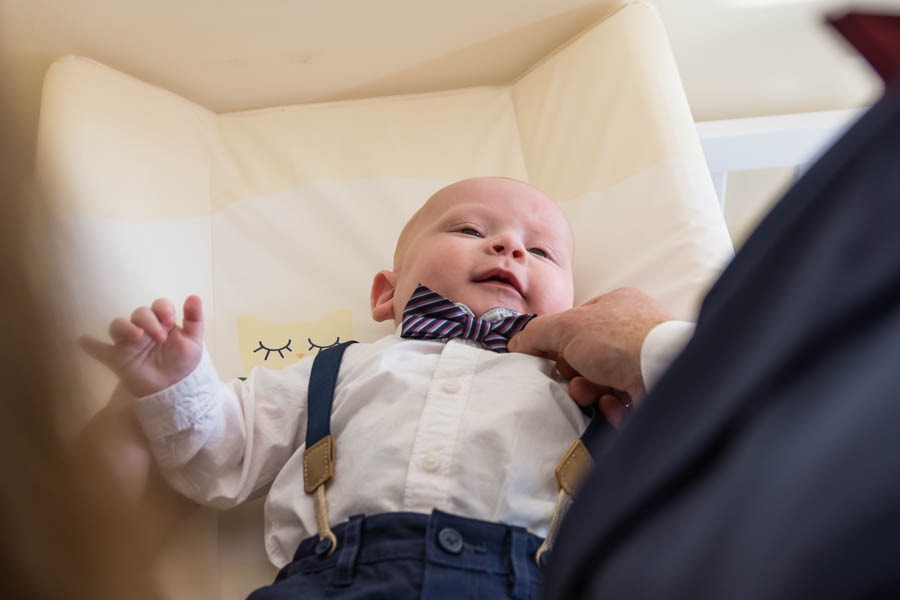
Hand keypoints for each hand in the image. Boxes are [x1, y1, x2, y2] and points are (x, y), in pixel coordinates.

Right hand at [80, 296, 204, 396]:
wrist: (176, 389)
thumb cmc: (184, 363)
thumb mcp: (194, 341)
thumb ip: (194, 319)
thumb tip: (194, 296)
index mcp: (163, 322)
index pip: (159, 305)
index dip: (163, 309)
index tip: (170, 321)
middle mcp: (144, 329)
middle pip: (139, 313)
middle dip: (149, 320)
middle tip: (160, 337)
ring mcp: (129, 343)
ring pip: (118, 325)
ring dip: (125, 327)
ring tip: (137, 336)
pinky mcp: (117, 358)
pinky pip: (99, 350)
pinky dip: (90, 345)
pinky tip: (82, 340)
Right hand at [509, 288, 673, 425]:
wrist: (662, 372)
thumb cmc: (618, 340)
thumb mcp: (566, 327)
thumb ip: (537, 332)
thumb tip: (517, 344)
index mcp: (619, 305)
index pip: (579, 323)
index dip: (560, 342)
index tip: (547, 358)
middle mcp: (636, 331)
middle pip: (589, 355)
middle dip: (574, 372)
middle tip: (572, 380)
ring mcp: (647, 361)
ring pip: (604, 381)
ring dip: (589, 392)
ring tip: (588, 396)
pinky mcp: (654, 390)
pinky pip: (624, 402)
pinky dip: (612, 409)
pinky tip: (612, 407)